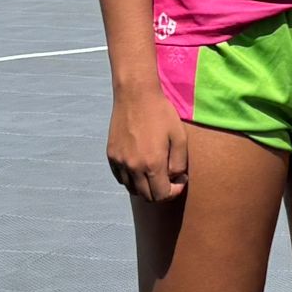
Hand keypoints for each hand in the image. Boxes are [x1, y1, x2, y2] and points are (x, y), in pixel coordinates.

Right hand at [107, 85, 188, 200]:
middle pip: (146, 196)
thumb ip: (179, 162)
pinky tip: (140, 166)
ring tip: (155, 172)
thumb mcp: (180, 136)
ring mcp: (120, 163)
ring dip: (145, 187)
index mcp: (153, 164)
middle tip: (169, 178)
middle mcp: (133, 168)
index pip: (161, 195)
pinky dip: (131, 179)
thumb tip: (176, 178)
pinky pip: (120, 178)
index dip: (174, 192)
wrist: (136, 95)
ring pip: (132, 189)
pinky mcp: (111, 156)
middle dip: (160, 192)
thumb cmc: (161, 114)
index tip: (180, 180)